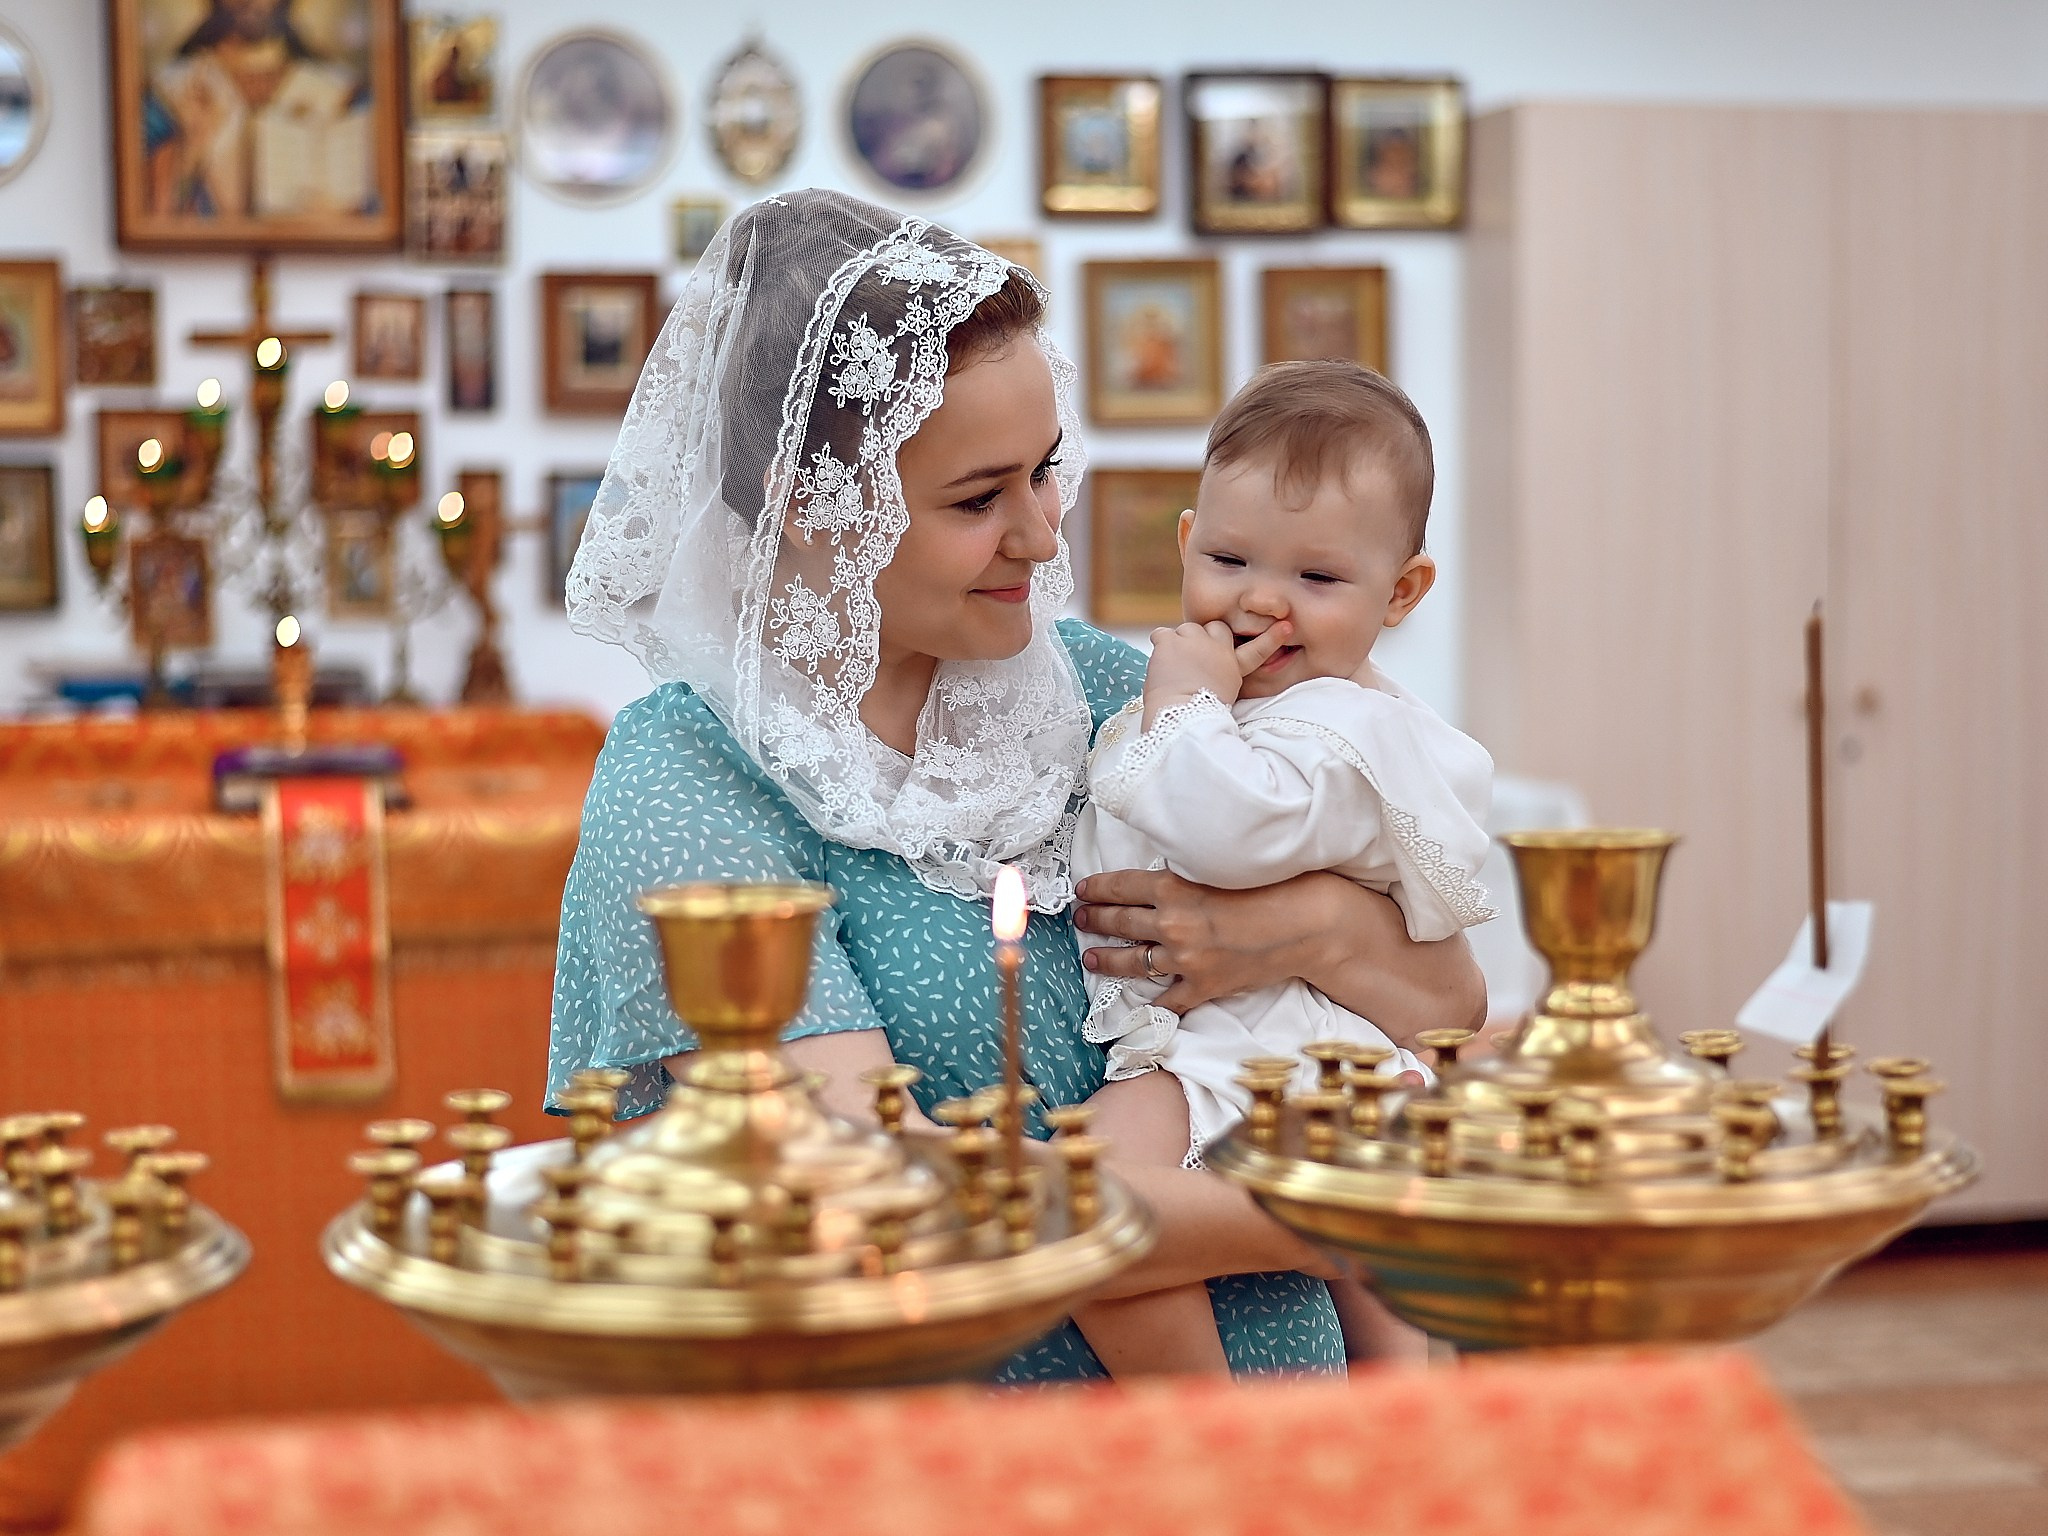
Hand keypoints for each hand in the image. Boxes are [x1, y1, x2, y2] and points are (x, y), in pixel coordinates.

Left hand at [1076, 867, 1485, 1042]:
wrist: (1314, 926)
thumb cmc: (1278, 885)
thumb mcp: (1225, 865)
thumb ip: (1190, 873)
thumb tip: (1166, 875)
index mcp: (1175, 886)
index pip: (1120, 885)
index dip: (1097, 887)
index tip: (1083, 889)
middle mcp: (1172, 924)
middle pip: (1119, 921)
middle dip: (1094, 919)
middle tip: (1079, 917)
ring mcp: (1186, 959)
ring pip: (1132, 961)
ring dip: (1107, 957)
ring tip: (1091, 956)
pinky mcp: (1204, 987)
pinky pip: (1167, 1000)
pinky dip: (1152, 1002)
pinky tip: (1138, 1002)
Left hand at [1141, 620, 1291, 728]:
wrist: (1182, 715)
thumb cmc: (1200, 714)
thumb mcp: (1224, 695)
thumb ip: (1221, 678)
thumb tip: (1211, 674)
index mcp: (1233, 666)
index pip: (1257, 651)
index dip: (1272, 639)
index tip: (1286, 627)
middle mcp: (1216, 647)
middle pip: (1213, 628)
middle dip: (1204, 639)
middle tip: (1193, 661)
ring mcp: (1192, 639)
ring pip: (1184, 630)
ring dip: (1179, 644)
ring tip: (1174, 669)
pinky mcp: (1169, 640)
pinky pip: (1161, 634)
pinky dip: (1159, 645)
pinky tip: (1160, 664)